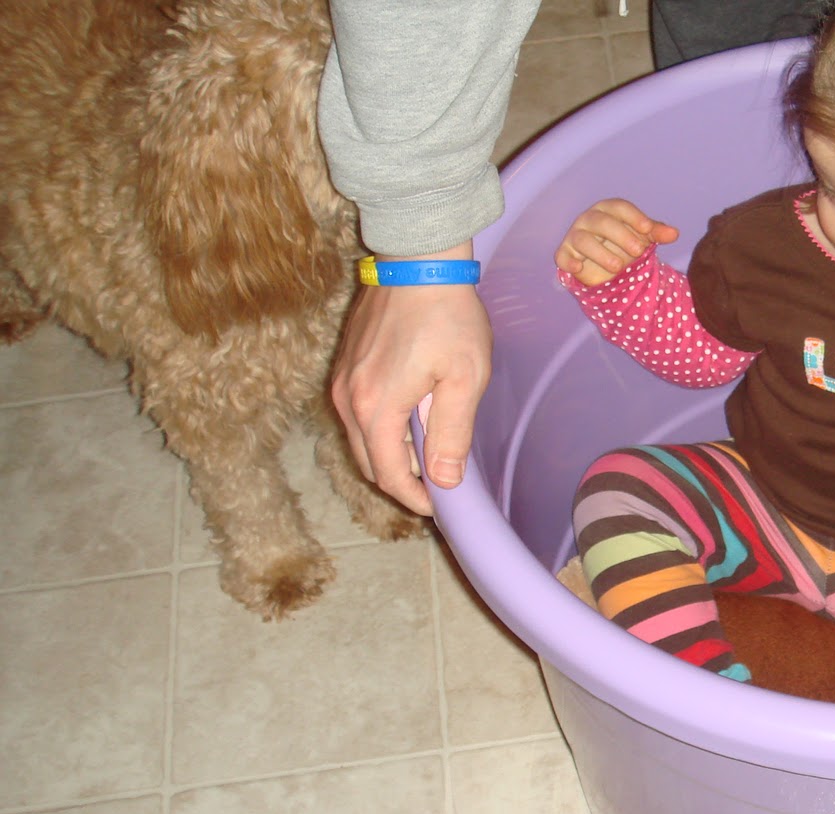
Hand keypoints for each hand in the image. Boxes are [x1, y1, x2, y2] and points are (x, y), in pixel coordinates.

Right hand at [331, 241, 491, 514]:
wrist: (418, 259)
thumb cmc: (448, 316)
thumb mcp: (465, 378)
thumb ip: (452, 433)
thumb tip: (443, 480)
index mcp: (376, 407)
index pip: (388, 475)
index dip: (414, 497)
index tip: (439, 505)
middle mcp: (348, 398)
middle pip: (369, 462)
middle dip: (401, 479)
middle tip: (438, 481)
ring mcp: (342, 380)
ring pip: (361, 437)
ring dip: (391, 453)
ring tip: (429, 450)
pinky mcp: (345, 364)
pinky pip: (358, 413)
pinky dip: (381, 428)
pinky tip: (412, 418)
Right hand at [555, 199, 678, 285]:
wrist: (607, 265)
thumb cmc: (624, 243)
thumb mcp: (642, 238)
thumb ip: (656, 233)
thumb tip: (674, 233)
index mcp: (609, 210)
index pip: (619, 208)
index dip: (634, 217)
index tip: (649, 229)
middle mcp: (590, 219)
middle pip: (602, 222)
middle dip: (621, 235)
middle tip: (638, 251)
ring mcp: (576, 236)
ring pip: (583, 240)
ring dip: (600, 253)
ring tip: (618, 267)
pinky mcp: (565, 254)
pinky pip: (562, 256)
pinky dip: (568, 262)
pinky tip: (579, 268)